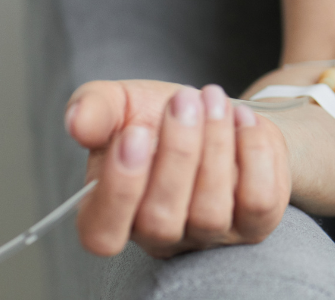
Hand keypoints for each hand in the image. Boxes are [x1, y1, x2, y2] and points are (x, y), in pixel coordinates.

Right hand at [65, 80, 290, 257]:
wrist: (219, 112)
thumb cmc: (158, 117)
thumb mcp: (120, 103)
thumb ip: (94, 110)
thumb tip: (76, 122)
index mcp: (110, 215)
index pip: (102, 234)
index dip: (119, 189)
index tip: (135, 132)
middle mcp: (160, 236)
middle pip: (161, 219)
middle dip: (176, 152)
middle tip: (185, 99)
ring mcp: (210, 235)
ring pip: (211, 210)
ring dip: (215, 145)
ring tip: (213, 100)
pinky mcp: (255, 223)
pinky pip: (258, 201)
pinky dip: (253, 153)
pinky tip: (243, 119)